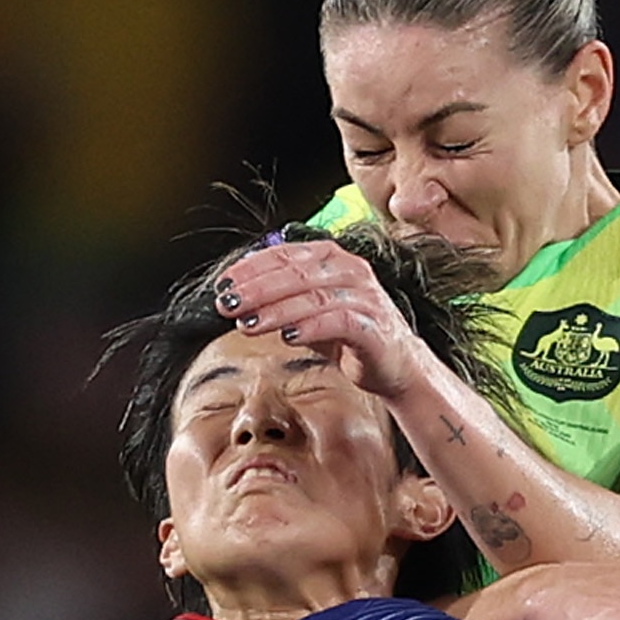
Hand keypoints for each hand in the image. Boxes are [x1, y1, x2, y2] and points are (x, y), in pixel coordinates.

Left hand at [213, 239, 424, 396]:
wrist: (396, 365)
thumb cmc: (349, 334)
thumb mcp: (309, 310)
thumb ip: (279, 299)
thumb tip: (235, 298)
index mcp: (332, 258)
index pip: (284, 255)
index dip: (251, 268)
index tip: (223, 284)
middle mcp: (351, 270)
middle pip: (296, 273)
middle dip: (256, 288)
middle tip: (228, 303)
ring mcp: (365, 297)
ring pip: (313, 296)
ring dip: (276, 310)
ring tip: (247, 322)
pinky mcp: (373, 326)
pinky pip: (338, 321)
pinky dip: (310, 327)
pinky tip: (286, 337)